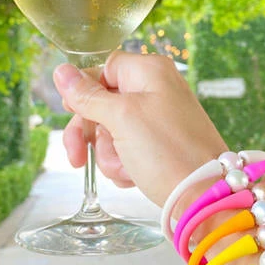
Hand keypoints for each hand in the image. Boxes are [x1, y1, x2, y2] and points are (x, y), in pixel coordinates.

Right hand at [53, 51, 227, 206]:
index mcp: (149, 71)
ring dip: (107, 153)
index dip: (84, 91)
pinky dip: (123, 162)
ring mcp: (158, 117)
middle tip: (76, 157)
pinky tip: (132, 175)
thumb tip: (60, 70)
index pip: (102, 68)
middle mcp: (155, 89)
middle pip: (102, 100)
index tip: (71, 111)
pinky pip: (126, 146)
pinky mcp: (159, 142)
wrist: (204, 196)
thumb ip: (88, 95)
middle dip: (89, 131)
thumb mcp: (121, 118)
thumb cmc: (167, 151)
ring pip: (110, 128)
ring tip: (123, 168)